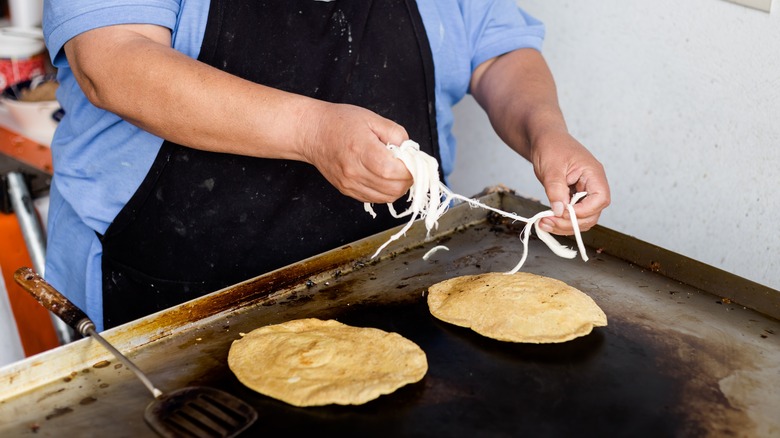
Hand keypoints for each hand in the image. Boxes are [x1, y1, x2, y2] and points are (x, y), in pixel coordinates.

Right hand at [299, 102, 413, 203]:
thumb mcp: (372, 118)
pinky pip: (374, 199)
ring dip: (398, 187)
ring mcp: (350, 184)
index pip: (395, 171)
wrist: (312, 132)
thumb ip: (396, 134)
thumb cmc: (339, 122)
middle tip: (407, 165)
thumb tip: (410, 151)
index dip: (411, 168)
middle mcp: (355, 172)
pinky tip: (384, 178)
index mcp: (363, 151)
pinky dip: (385, 191)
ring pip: (387, 197)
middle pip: (394, 188)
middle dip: (408, 179)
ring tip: (395, 171)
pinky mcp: (347, 190)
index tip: (413, 160)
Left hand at [533, 131, 610, 234]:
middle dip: (571, 222)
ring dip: (564, 225)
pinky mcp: (572, 198)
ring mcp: (583, 193)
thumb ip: (556, 189)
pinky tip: (546, 220)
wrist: (543, 140)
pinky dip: (560, 220)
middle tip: (548, 221)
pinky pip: (571, 215)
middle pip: (592, 214)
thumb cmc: (551, 146)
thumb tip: (560, 210)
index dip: (584, 211)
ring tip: (543, 223)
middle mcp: (592, 185)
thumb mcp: (551, 167)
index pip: (600, 199)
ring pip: (581, 218)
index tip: (564, 213)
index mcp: (593, 174)